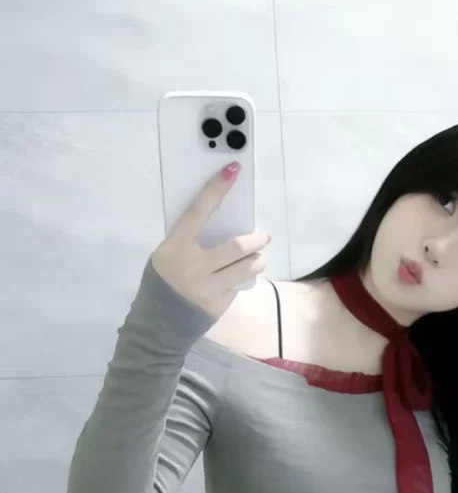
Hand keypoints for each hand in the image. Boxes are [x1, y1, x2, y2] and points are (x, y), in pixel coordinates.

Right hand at [150, 163, 270, 320]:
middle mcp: (194, 266)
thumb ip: (190, 240)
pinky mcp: (219, 304)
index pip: (199, 211)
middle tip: (264, 237)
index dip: (216, 189)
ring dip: (258, 260)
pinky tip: (240, 278)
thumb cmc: (163, 279)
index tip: (233, 171)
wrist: (159, 322)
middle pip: (236, 247)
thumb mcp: (167, 254)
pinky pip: (240, 285)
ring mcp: (208, 287)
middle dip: (256, 240)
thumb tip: (221, 222)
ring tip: (259, 257)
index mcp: (176, 246)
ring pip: (246, 268)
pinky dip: (244, 278)